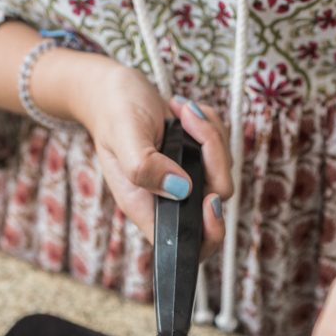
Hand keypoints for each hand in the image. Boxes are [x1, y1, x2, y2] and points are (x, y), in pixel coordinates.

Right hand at [72, 58, 231, 257]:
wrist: (112, 90)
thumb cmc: (112, 112)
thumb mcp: (123, 135)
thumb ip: (145, 167)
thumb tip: (182, 189)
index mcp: (146, 206)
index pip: (185, 244)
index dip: (208, 232)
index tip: (210, 200)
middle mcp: (169, 198)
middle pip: (217, 201)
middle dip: (216, 161)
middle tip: (193, 126)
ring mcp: (187, 180)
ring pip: (223, 171)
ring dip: (210, 135)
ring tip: (181, 112)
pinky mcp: (198, 160)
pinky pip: (221, 149)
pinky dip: (210, 125)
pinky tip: (184, 112)